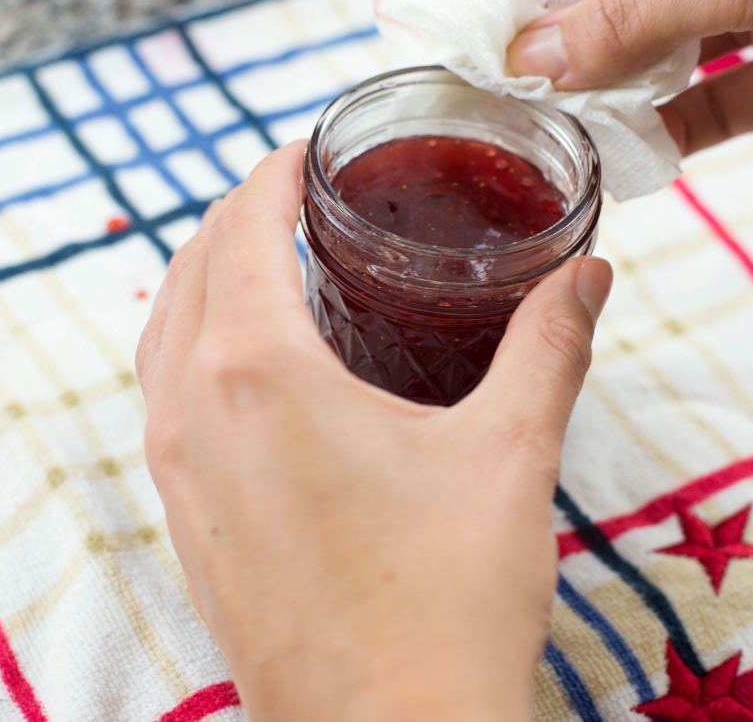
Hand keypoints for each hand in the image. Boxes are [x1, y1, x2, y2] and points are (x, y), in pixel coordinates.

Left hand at [135, 142, 612, 721]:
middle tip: (304, 199)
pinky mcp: (186, 530)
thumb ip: (548, 345)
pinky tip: (264, 374)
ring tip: (277, 268)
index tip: (313, 151)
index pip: (239, 229)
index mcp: (256, 375)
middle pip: (185, 273)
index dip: (273, 174)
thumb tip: (588, 276)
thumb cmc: (447, 600)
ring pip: (164, 341)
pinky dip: (200, 354)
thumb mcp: (510, 452)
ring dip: (209, 285)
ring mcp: (177, 480)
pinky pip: (169, 406)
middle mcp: (192, 417)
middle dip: (238, 219)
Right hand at [507, 0, 752, 153]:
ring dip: (616, 86)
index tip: (517, 14)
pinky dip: (668, 132)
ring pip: (657, 47)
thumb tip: (537, 53)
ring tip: (576, 125)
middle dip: (574, 28)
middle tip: (532, 84)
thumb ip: (640, 13)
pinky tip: (635, 155)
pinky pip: (706, 104)